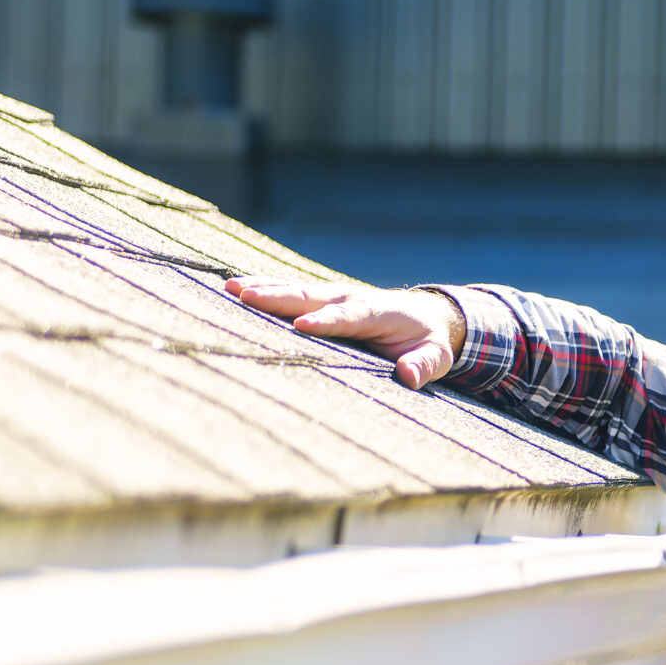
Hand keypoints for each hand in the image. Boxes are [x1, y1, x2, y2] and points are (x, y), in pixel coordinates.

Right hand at [224, 275, 463, 389]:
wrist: (426, 316)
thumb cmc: (428, 340)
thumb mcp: (435, 356)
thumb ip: (423, 365)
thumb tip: (409, 377)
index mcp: (373, 312)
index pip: (345, 318)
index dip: (324, 322)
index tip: (301, 326)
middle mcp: (347, 299)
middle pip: (309, 297)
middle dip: (277, 296)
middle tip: (244, 295)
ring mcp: (332, 297)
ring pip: (294, 291)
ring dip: (263, 288)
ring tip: (230, 287)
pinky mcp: (321, 301)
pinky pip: (290, 293)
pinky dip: (264, 289)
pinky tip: (237, 290)